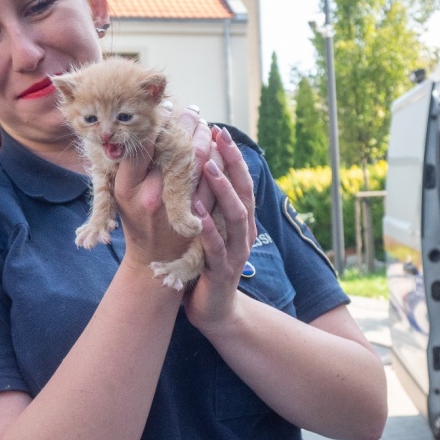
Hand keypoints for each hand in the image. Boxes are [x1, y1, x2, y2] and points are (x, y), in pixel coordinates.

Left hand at [183, 127, 256, 330]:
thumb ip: (208, 202)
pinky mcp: (222, 271)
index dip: (231, 156)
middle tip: (218, 136)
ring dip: (223, 189)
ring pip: (236, 215)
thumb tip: (195, 167)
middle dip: (232, 162)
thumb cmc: (206, 263)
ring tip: (208, 166)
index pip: (240, 180)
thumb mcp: (209, 228)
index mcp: (240, 220)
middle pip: (244, 191)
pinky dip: (207, 228)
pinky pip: (216, 246)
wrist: (213, 309)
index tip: (219, 130)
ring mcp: (236, 251)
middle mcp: (243, 232)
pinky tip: (196, 212)